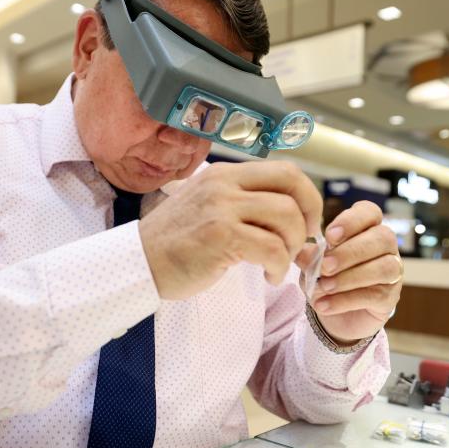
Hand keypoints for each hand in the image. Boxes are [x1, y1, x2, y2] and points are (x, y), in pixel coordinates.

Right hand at [139, 162, 321, 299]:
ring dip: (294, 246)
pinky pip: (272, 248)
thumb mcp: (211, 211)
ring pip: (287, 216)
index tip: (307, 222)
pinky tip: (269, 277)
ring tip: (280, 265)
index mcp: (225, 174)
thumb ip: (249, 211)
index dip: (307, 196)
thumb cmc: (176, 245)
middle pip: (292, 184)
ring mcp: (222, 207)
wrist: (139, 263)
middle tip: (303, 243)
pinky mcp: (220, 236)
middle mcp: (224, 184)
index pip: (285, 169)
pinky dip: (279, 267)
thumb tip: (302, 229)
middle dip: (310, 215)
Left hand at [304, 201, 401, 342]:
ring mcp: (393, 271)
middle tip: (325, 266)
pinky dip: (345, 300)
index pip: (370, 212)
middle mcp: (386, 246)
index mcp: (367, 228)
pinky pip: (375, 295)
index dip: (352, 221)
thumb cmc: (327, 278)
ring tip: (324, 287)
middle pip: (382, 237)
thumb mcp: (313, 264)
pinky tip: (324, 304)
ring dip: (350, 277)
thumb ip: (309, 256)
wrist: (335, 315)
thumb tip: (300, 252)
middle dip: (351, 252)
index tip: (329, 236)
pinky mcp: (390, 297)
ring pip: (384, 267)